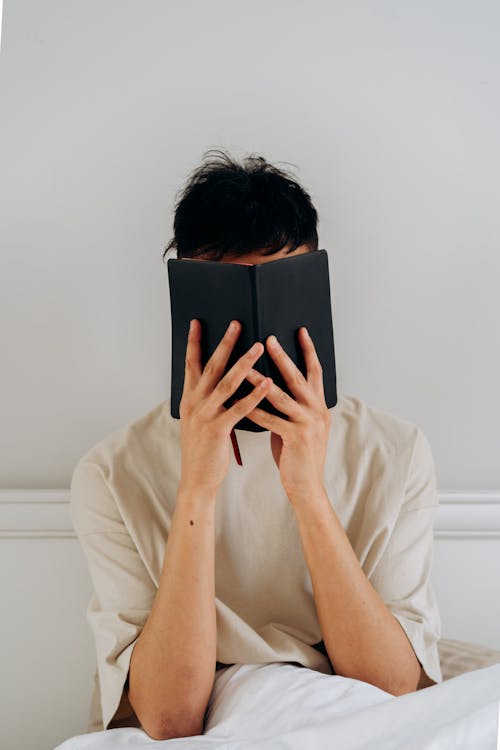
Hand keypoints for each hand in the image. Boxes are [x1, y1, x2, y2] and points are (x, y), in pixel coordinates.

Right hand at [178, 319, 271, 496]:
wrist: (196, 479)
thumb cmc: (203, 449)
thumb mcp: (199, 420)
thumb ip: (208, 400)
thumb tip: (219, 381)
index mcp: (189, 399)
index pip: (191, 365)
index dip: (194, 343)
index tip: (198, 323)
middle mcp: (194, 403)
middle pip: (210, 367)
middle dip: (224, 344)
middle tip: (236, 324)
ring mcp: (205, 416)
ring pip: (226, 384)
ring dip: (244, 363)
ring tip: (259, 346)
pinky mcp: (218, 430)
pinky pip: (238, 409)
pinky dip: (254, 395)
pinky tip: (267, 382)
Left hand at [243, 327, 330, 501]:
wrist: (307, 486)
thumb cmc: (297, 455)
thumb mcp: (299, 425)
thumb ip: (291, 406)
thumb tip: (272, 387)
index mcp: (320, 405)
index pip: (315, 371)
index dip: (308, 350)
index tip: (300, 331)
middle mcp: (318, 411)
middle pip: (299, 377)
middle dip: (283, 356)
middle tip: (269, 338)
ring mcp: (309, 424)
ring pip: (282, 396)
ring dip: (262, 379)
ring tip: (246, 365)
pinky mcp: (297, 438)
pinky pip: (271, 420)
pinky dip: (253, 409)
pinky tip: (239, 401)